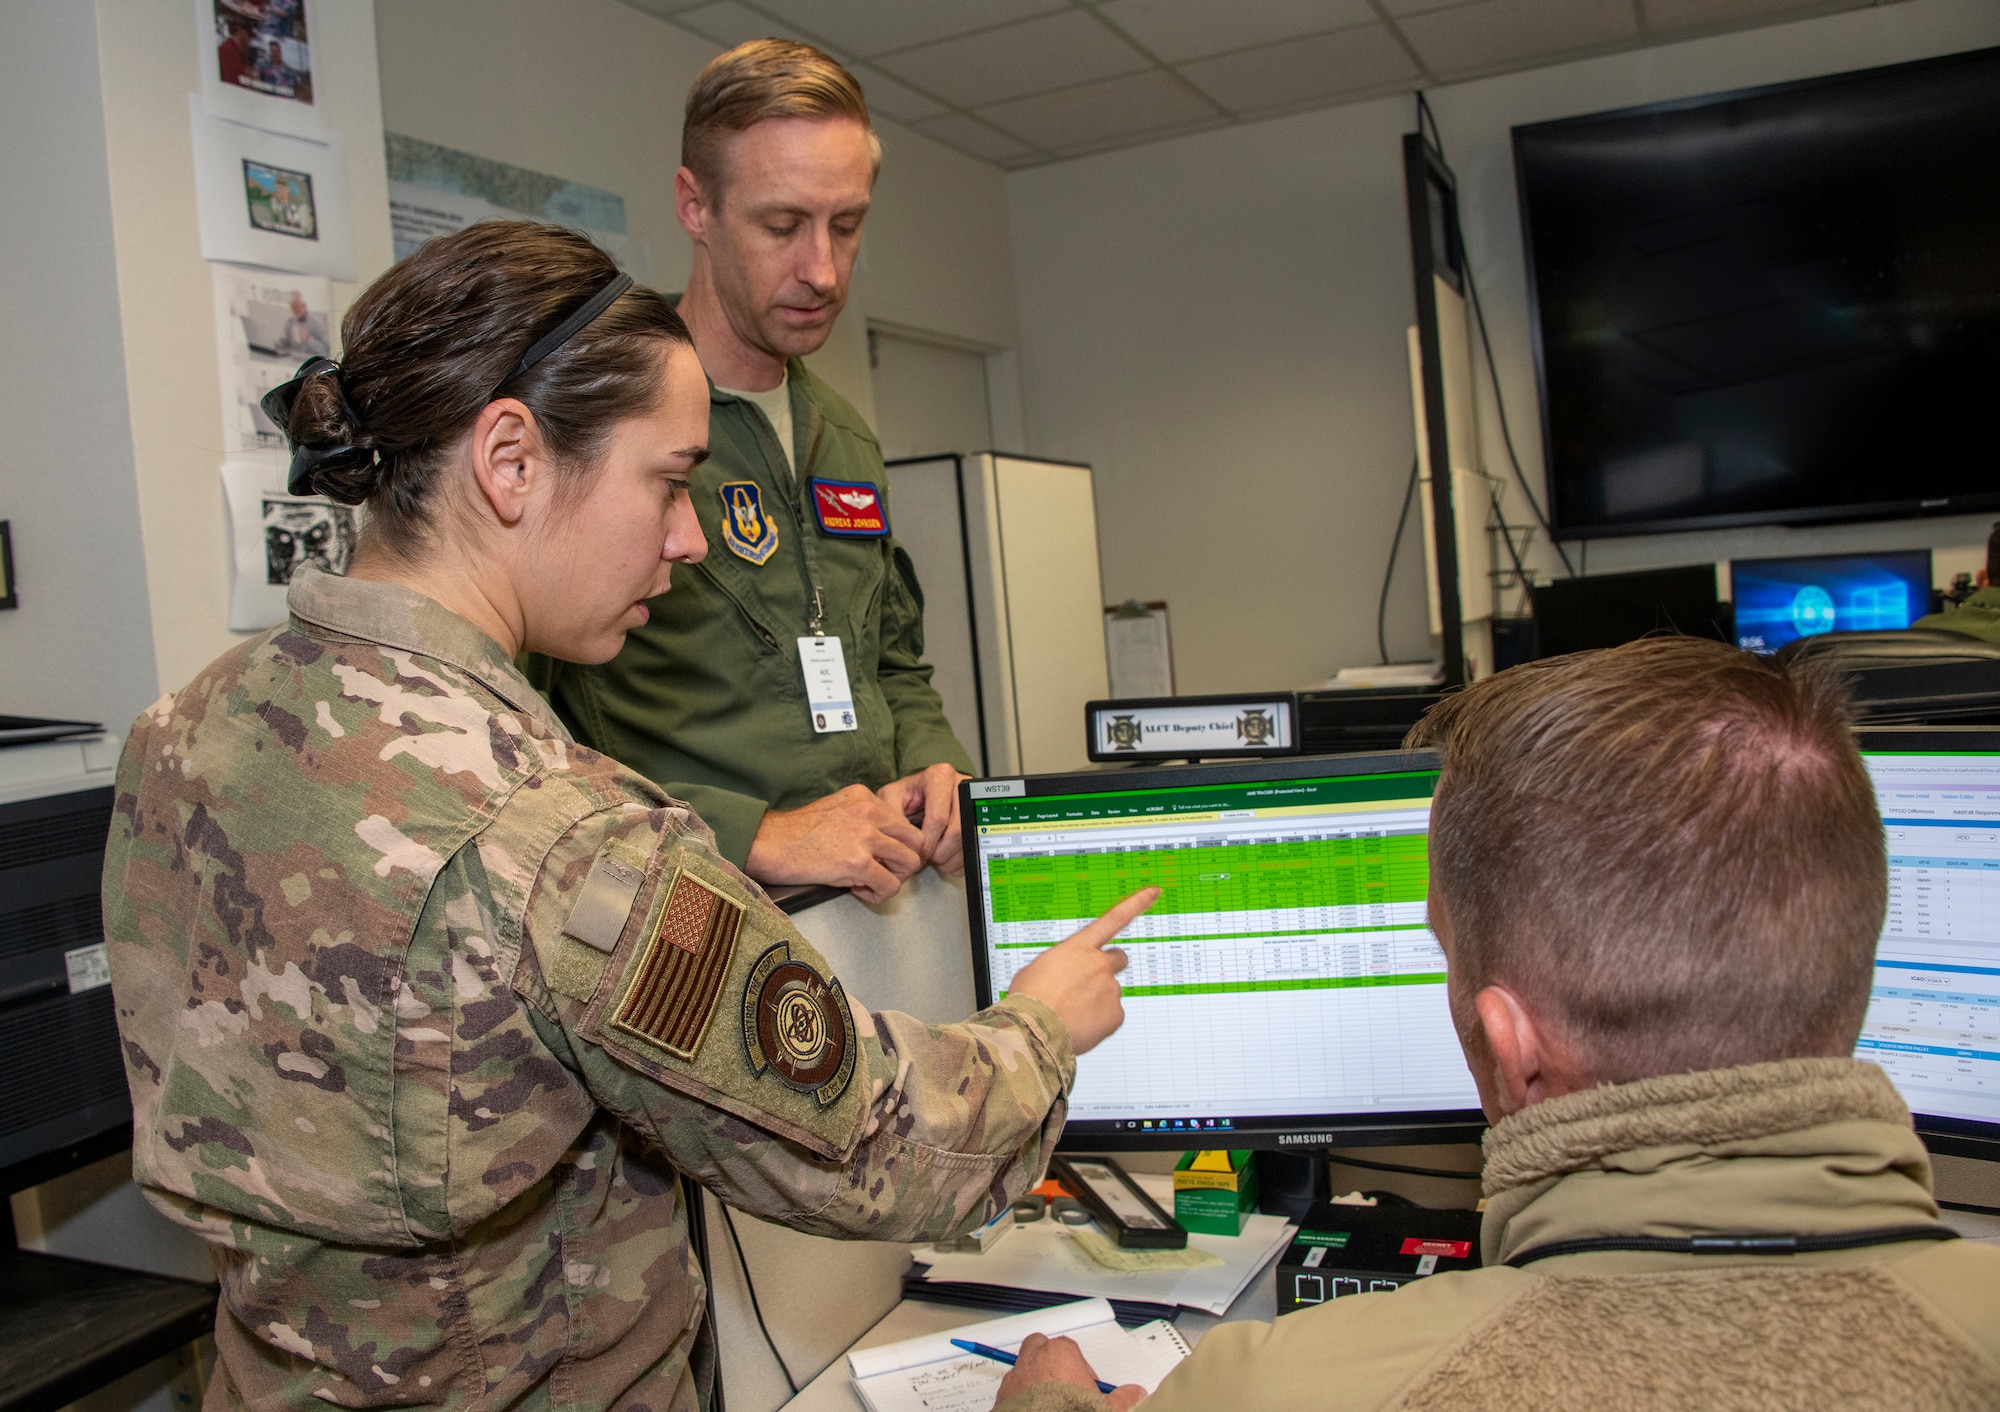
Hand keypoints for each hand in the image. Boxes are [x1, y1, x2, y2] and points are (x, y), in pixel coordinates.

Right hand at [745, 785, 927, 902]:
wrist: (769, 843)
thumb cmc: (797, 831)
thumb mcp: (837, 808)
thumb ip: (864, 818)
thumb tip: (886, 841)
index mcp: (866, 797)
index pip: (905, 823)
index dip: (898, 845)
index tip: (881, 857)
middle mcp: (870, 811)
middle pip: (916, 841)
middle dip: (904, 862)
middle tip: (883, 872)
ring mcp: (866, 836)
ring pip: (910, 863)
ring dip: (894, 878)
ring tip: (870, 882)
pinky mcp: (858, 863)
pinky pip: (890, 885)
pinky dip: (877, 894)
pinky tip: (857, 890)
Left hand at [878, 763, 969, 876]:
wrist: (922, 791)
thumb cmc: (907, 794)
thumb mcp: (891, 798)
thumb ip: (893, 817)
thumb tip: (905, 843)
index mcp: (939, 777)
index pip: (938, 819)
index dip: (927, 843)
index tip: (917, 854)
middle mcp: (961, 784)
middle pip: (956, 831)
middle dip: (940, 853)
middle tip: (927, 859)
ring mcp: (974, 798)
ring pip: (967, 840)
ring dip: (950, 858)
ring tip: (935, 859)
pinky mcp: (980, 813)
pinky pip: (975, 844)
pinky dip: (960, 859)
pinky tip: (947, 858)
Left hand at [993, 1334, 1144, 1411]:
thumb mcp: (1107, 1409)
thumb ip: (1124, 1398)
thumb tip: (1135, 1393)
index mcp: (1061, 1353)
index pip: (1070, 1349)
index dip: (1080, 1369)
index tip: (1086, 1387)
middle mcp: (1035, 1358)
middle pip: (1041, 1348)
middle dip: (1051, 1362)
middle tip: (1064, 1386)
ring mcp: (1016, 1376)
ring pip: (1024, 1367)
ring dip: (1034, 1379)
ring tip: (1049, 1401)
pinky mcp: (1003, 1395)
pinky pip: (1011, 1389)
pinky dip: (1020, 1396)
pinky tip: (1034, 1409)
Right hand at [1006, 889, 1157, 1053]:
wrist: (1034, 1029)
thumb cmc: (1030, 999)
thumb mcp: (1036, 968)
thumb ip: (1059, 963)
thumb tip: (1063, 972)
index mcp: (1079, 947)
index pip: (1115, 919)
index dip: (1137, 903)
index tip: (1154, 892)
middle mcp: (1100, 964)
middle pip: (1118, 959)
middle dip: (1108, 968)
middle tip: (1089, 983)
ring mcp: (1111, 989)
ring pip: (1110, 992)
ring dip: (1097, 999)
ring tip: (1071, 1011)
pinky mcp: (1116, 1014)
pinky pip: (1111, 1016)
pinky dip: (1099, 1021)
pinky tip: (1080, 1025)